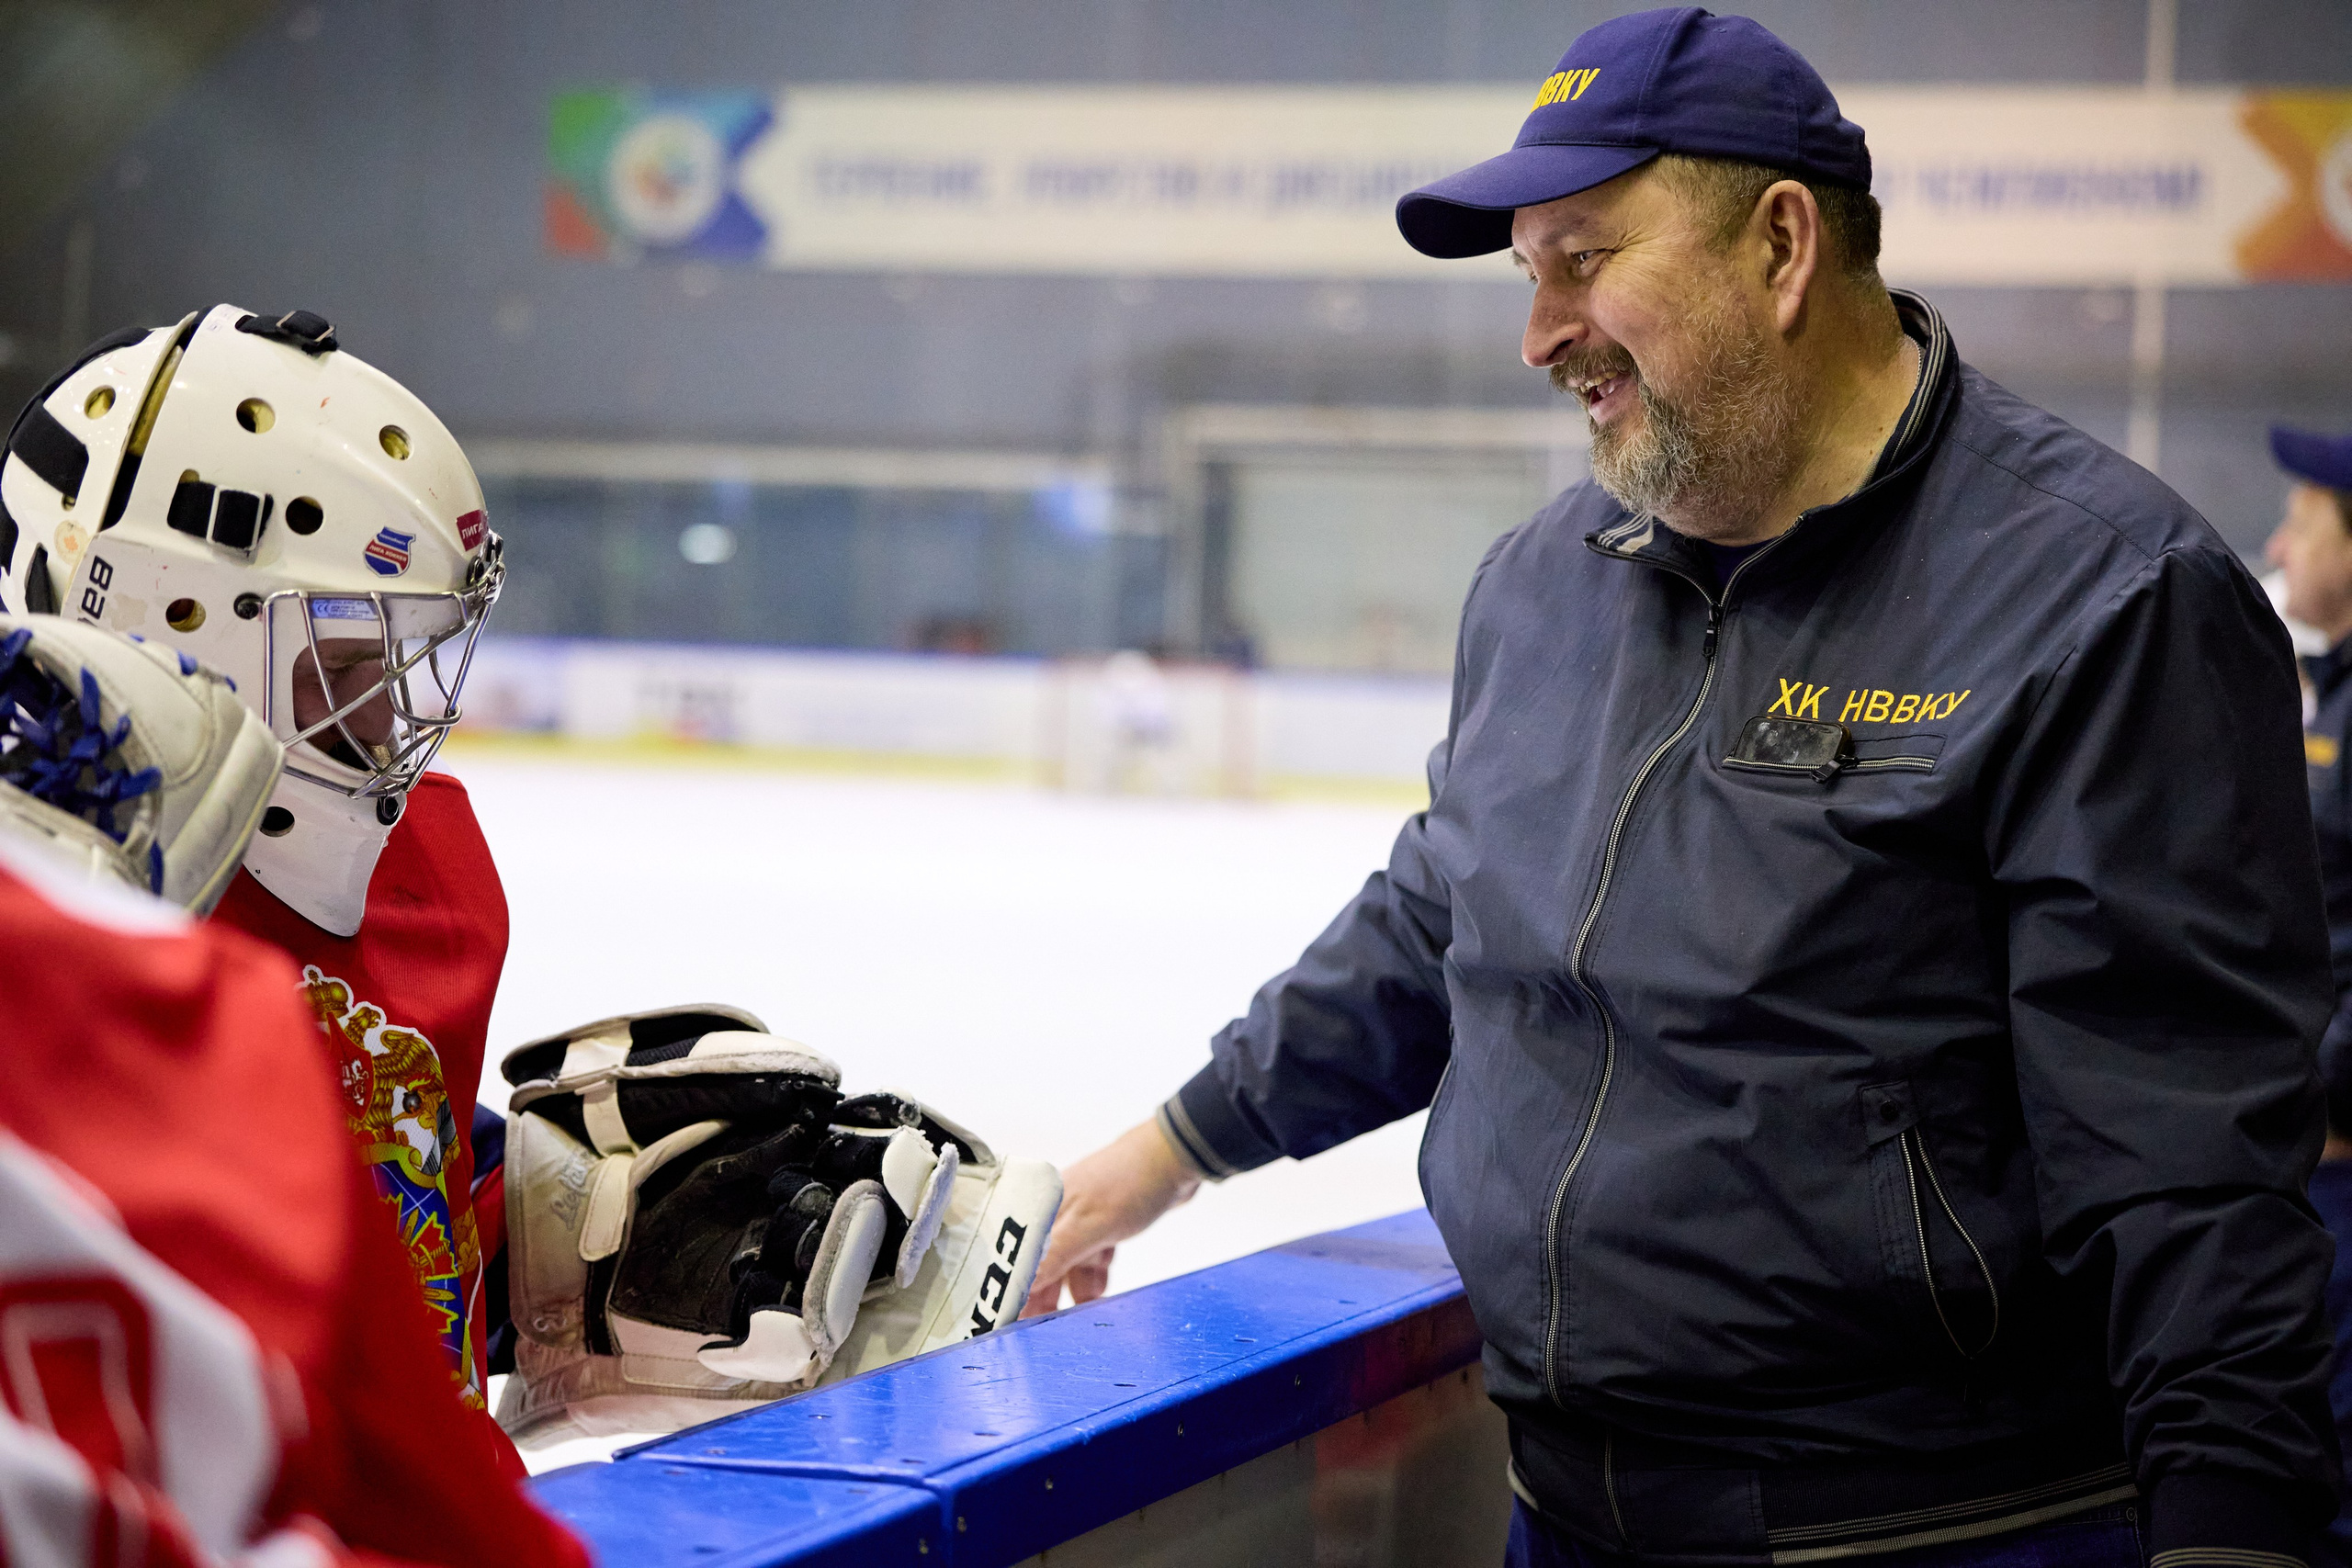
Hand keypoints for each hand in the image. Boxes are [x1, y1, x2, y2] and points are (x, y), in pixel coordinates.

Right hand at [1024, 1118, 1201, 1316]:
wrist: (1176, 1158)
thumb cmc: (1130, 1183)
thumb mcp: (1090, 1226)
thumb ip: (1056, 1256)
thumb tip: (1022, 1284)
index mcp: (1044, 1207)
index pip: (1018, 1253)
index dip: (1015, 1285)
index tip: (1012, 1318)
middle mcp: (1058, 1212)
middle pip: (1041, 1261)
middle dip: (1042, 1295)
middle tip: (1040, 1330)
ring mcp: (1083, 1218)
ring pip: (1069, 1263)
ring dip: (1073, 1288)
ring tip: (1077, 1318)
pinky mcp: (1105, 1223)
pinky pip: (1092, 1257)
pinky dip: (1095, 1276)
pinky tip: (1099, 1295)